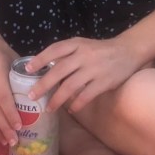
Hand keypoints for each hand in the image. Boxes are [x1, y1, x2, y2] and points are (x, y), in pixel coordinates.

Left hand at [26, 36, 141, 113]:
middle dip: (43, 85)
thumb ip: (67, 54)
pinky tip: (71, 110)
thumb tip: (44, 69)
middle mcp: (84, 55)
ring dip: (57, 99)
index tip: (27, 70)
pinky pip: (86, 95)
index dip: (40, 59)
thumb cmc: (100, 50)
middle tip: (32, 96)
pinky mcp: (104, 82)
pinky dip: (76, 104)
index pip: (55, 49)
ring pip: (70, 86)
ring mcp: (94, 69)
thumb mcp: (83, 45)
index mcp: (77, 44)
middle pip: (59, 71)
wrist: (128, 51)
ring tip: (48, 108)